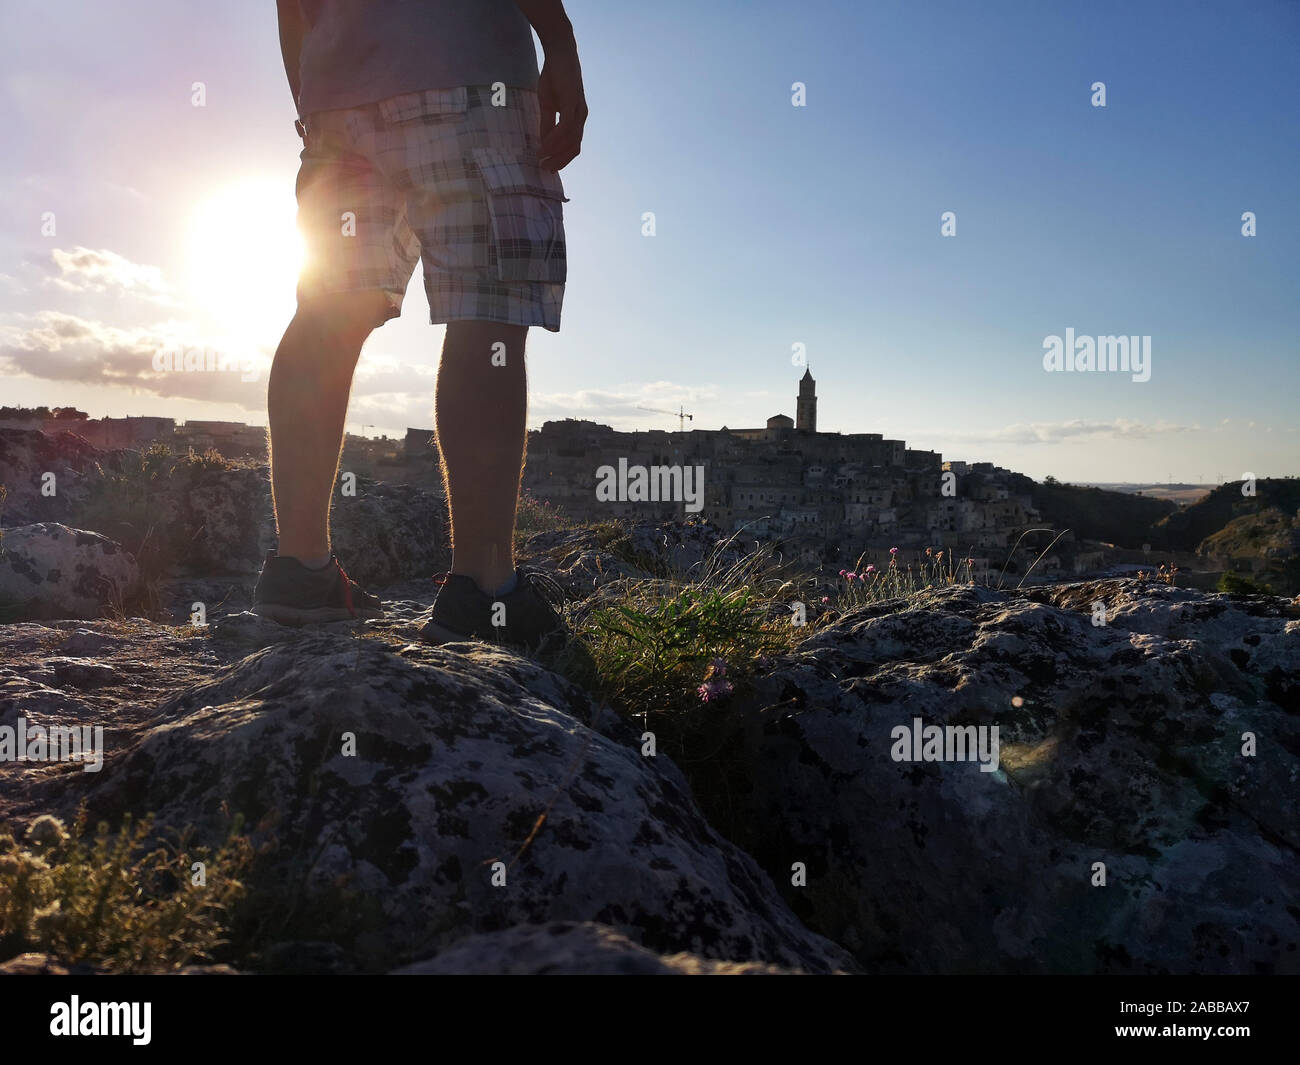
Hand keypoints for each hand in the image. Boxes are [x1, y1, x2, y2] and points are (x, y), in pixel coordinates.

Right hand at [536, 41, 586, 170]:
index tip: (548, 167)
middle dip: (560, 161)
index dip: (562, 159)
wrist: (559, 52)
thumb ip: (547, 123)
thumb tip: (544, 143)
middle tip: (545, 169)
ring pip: (571, 140)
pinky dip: (556, 138)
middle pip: (574, 147)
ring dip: (556, 152)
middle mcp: (581, 117)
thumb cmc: (554, 77)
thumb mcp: (548, 104)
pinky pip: (566, 126)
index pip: (573, 145)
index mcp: (576, 119)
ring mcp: (578, 110)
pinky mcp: (572, 101)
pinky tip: (545, 145)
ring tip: (542, 158)